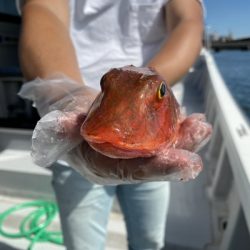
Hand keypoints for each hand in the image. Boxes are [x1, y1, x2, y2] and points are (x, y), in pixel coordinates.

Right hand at [19, 75, 210, 184]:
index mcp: (104, 166)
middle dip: (181, 151)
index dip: (159, 168)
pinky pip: (162, 135)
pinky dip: (179, 128)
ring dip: (185, 138)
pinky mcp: (140, 136)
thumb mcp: (61, 122)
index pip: (133, 172)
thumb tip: (60, 124)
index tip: (184, 161)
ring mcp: (134, 149)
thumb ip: (61, 127)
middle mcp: (123, 162)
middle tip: (200, 134)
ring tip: (202, 126)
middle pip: (155, 161)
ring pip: (163, 148)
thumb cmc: (67, 117)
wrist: (73, 111)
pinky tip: (194, 119)